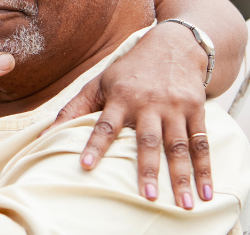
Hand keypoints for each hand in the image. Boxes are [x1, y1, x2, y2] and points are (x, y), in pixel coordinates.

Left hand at [47, 23, 212, 209]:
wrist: (175, 45)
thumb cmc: (130, 71)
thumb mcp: (99, 83)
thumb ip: (73, 109)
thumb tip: (43, 134)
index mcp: (120, 96)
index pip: (105, 124)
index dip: (95, 145)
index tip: (85, 165)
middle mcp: (148, 102)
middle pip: (147, 140)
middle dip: (148, 168)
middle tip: (147, 196)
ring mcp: (174, 106)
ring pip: (178, 145)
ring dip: (181, 176)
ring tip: (183, 204)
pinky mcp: (196, 109)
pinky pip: (201, 143)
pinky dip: (206, 168)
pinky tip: (206, 192)